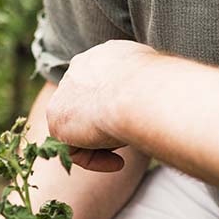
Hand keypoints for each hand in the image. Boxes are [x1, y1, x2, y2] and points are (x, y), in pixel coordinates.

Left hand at [46, 40, 158, 171]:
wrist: (141, 93)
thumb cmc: (160, 88)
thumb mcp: (158, 80)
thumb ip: (146, 89)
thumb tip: (162, 101)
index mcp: (104, 56)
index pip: (101, 86)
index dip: (115, 110)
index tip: (133, 123)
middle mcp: (79, 68)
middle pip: (87, 107)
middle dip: (105, 128)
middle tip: (129, 139)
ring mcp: (64, 92)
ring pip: (80, 128)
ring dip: (103, 143)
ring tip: (127, 145)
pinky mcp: (56, 117)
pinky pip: (72, 148)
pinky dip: (94, 160)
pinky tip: (119, 162)